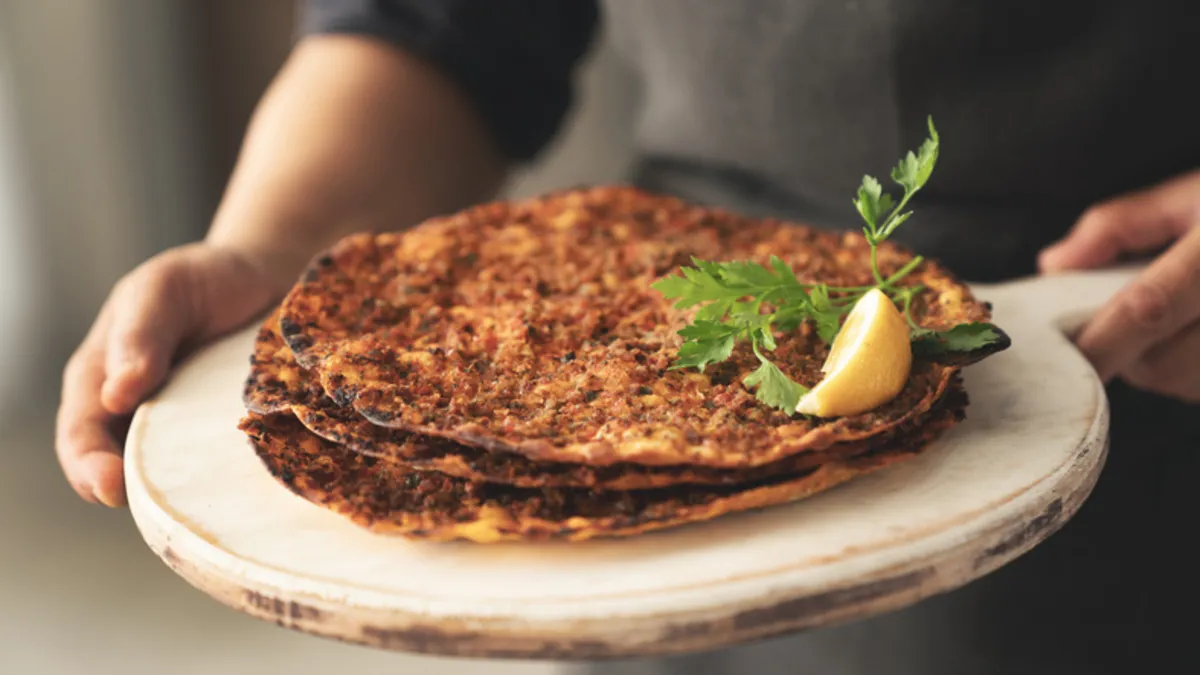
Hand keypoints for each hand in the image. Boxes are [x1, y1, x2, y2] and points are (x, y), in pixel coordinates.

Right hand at [56, 243, 287, 506]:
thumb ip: (140, 335)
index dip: (88, 465)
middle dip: (130, 493)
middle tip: (151, 511)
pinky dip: (220, 482)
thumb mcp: (163, 290)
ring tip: (195, 513)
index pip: (80, 435)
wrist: (264, 278)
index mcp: (100, 378)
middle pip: (116, 468)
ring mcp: (178, 427)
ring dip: (176, 495)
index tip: (109, 486)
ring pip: (167, 476)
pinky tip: (241, 493)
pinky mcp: (220, 434)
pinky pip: (214, 467)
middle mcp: (134, 411)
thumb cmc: (202, 279)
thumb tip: (116, 394)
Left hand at [1039, 170, 1199, 401]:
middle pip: (1163, 363)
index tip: (1068, 355)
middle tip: (1131, 319)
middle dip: (1129, 352)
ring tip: (1183, 321)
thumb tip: (1056, 263)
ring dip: (1165, 366)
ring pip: (1188, 385)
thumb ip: (1120, 226)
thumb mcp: (1194, 194)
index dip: (1102, 341)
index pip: (1149, 307)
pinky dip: (1196, 375)